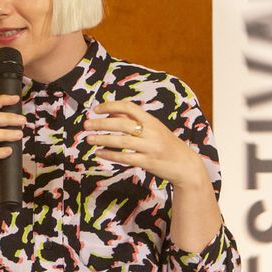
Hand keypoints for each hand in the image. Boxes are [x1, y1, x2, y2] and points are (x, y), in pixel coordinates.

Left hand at [83, 99, 208, 191]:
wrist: (185, 165)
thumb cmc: (166, 144)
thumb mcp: (153, 128)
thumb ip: (134, 120)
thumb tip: (111, 111)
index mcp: (152, 121)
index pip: (129, 107)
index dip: (111, 106)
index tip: (96, 109)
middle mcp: (152, 132)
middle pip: (122, 124)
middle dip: (102, 123)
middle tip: (86, 125)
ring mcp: (150, 147)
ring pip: (122, 141)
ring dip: (103, 139)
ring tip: (89, 139)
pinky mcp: (148, 162)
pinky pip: (125, 157)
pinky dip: (110, 155)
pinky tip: (99, 153)